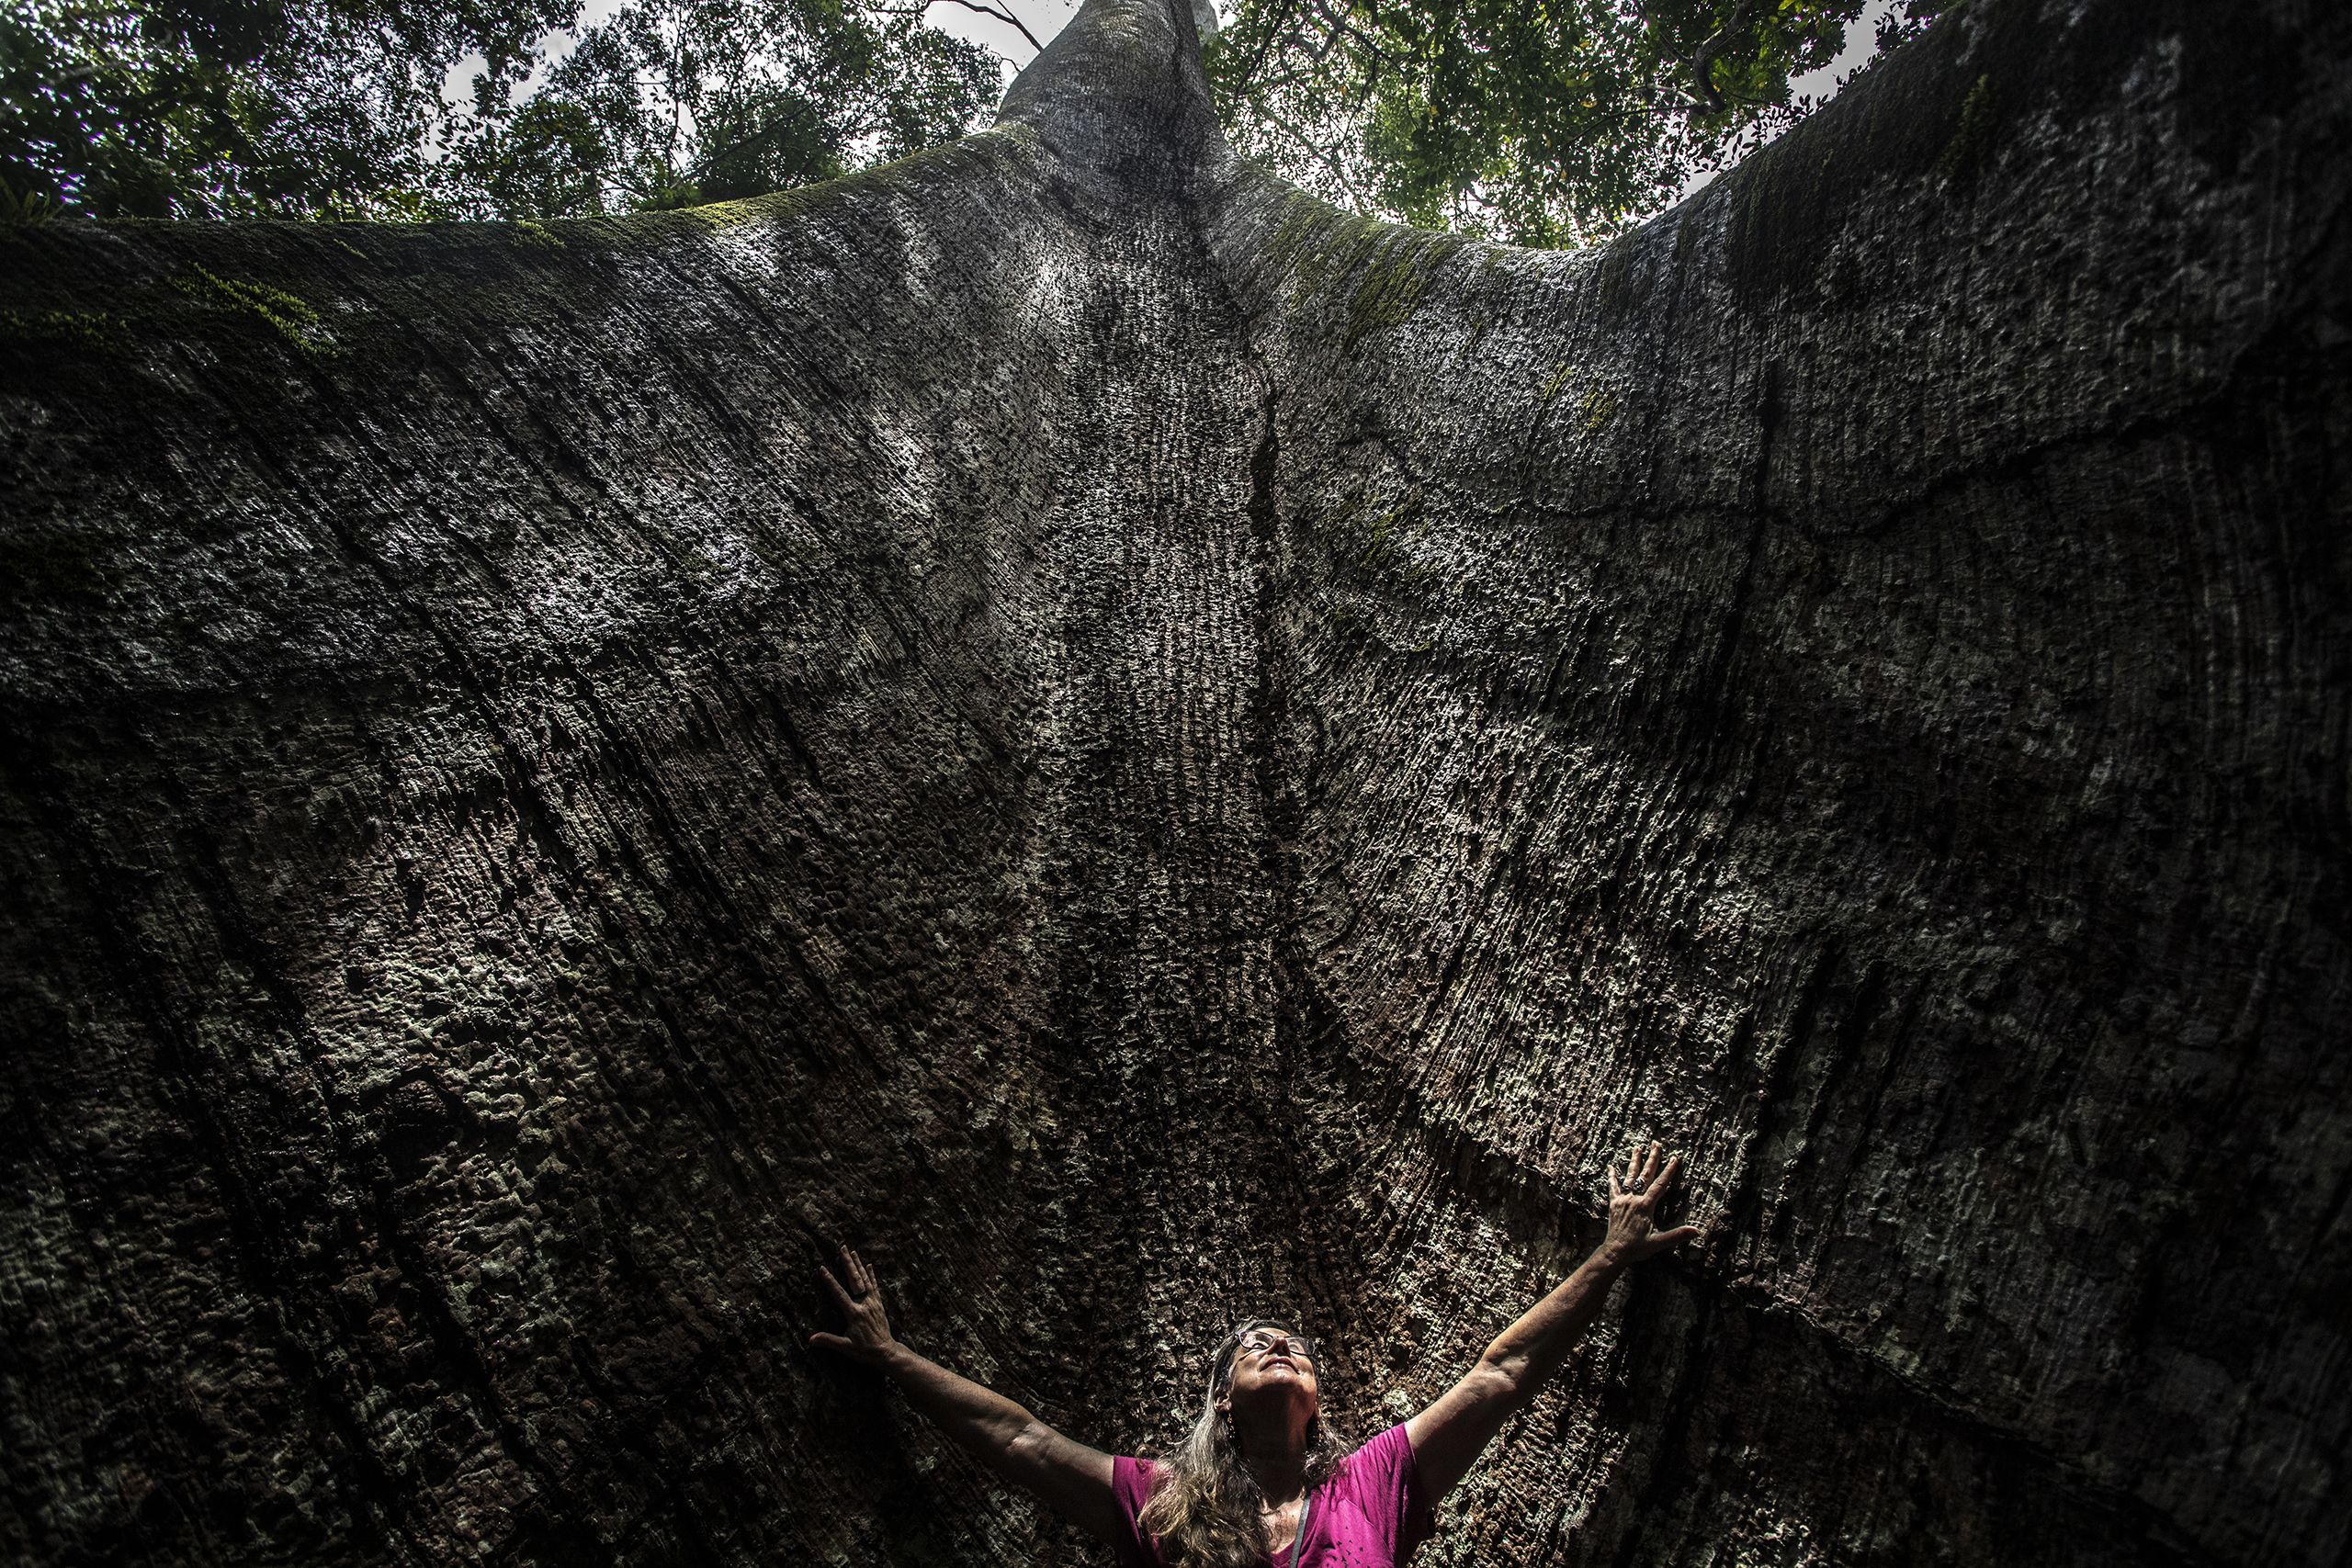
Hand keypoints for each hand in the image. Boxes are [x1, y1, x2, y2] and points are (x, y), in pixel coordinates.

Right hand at [809, 1245, 896, 1364]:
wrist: (886, 1352)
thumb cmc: (865, 1350)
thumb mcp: (845, 1347)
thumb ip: (828, 1341)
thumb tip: (810, 1339)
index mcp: (854, 1313)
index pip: (839, 1293)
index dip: (830, 1280)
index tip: (822, 1268)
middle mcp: (864, 1304)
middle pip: (854, 1280)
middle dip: (847, 1263)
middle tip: (842, 1248)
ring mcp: (873, 1303)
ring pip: (865, 1280)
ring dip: (858, 1265)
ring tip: (853, 1252)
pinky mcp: (879, 1305)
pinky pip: (875, 1286)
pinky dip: (871, 1275)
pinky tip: (869, 1266)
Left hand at [1600, 1142, 1701, 1264]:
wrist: (1615, 1252)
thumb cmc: (1638, 1248)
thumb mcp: (1659, 1242)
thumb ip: (1677, 1235)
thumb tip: (1697, 1231)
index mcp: (1645, 1206)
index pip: (1660, 1184)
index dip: (1668, 1171)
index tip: (1675, 1158)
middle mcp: (1634, 1199)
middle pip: (1645, 1175)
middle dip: (1652, 1158)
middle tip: (1656, 1143)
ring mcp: (1623, 1200)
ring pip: (1629, 1177)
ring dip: (1634, 1162)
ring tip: (1638, 1147)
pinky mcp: (1614, 1204)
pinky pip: (1613, 1187)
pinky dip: (1612, 1177)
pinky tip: (1611, 1167)